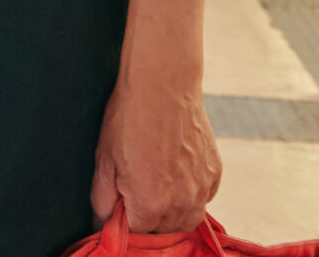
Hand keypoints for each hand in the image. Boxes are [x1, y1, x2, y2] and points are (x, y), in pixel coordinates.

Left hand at [90, 66, 219, 234]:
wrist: (163, 85)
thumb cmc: (129, 119)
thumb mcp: (104, 160)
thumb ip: (103, 199)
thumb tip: (103, 221)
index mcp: (150, 204)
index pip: (138, 233)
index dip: (126, 218)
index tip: (121, 202)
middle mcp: (181, 202)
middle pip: (164, 230)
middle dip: (148, 217)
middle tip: (135, 188)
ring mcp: (202, 188)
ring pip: (188, 218)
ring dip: (172, 211)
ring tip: (156, 182)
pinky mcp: (214, 172)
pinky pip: (204, 198)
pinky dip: (191, 194)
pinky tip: (175, 172)